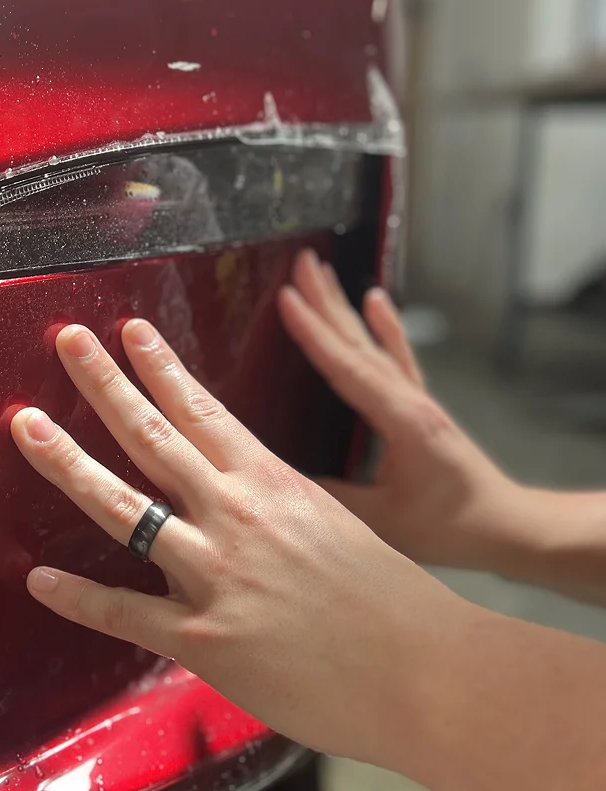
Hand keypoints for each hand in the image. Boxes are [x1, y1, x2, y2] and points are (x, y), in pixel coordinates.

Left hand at [10, 318, 464, 762]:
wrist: (427, 673)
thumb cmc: (392, 601)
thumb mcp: (333, 527)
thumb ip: (277, 508)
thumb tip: (241, 495)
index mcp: (272, 483)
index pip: (203, 408)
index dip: (160, 366)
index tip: (129, 331)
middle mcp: (236, 514)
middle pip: (152, 435)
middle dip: (102, 382)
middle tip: (66, 339)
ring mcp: (214, 574)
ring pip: (123, 507)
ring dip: (66, 463)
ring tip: (24, 425)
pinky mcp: (203, 638)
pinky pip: (123, 613)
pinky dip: (77, 597)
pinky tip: (38, 578)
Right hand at [278, 249, 524, 570]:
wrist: (508, 527)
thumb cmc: (451, 527)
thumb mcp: (385, 522)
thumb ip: (332, 498)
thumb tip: (281, 477)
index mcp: (401, 421)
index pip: (347, 369)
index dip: (313, 334)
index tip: (286, 299)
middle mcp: (409, 399)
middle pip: (358, 343)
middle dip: (325, 301)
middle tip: (300, 263)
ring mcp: (416, 399)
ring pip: (373, 344)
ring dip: (345, 307)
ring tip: (322, 271)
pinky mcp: (419, 406)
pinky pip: (398, 357)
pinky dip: (386, 328)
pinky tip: (376, 301)